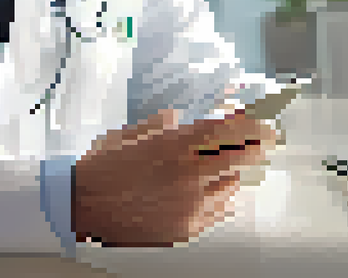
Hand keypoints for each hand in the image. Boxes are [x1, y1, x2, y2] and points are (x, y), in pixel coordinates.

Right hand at [71, 107, 277, 246]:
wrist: (81, 207)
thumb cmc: (102, 167)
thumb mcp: (131, 135)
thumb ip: (160, 126)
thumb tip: (178, 119)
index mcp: (178, 144)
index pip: (232, 130)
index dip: (255, 124)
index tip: (266, 121)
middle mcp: (190, 173)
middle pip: (242, 157)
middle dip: (256, 147)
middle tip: (265, 141)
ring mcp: (191, 203)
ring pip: (231, 185)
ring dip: (231, 174)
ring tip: (219, 169)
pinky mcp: (186, 227)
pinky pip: (217, 211)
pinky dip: (218, 200)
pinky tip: (210, 194)